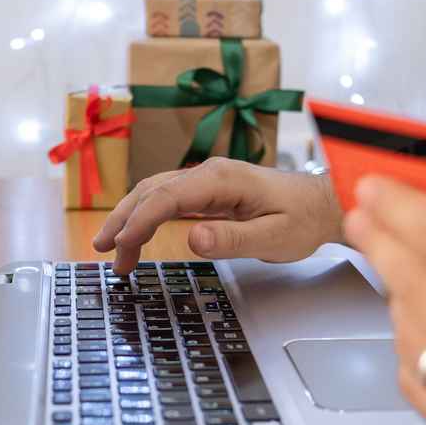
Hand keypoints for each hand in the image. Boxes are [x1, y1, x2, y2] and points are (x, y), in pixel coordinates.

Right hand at [93, 158, 344, 273]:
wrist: (323, 203)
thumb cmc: (303, 220)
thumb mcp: (275, 237)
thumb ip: (233, 239)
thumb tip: (192, 238)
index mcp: (223, 179)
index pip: (167, 197)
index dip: (139, 222)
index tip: (121, 246)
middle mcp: (209, 173)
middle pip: (151, 192)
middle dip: (123, 221)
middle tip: (102, 252)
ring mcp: (207, 180)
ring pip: (154, 193)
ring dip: (129, 219)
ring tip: (112, 252)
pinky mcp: (208, 190)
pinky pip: (167, 199)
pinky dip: (145, 217)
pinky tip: (135, 236)